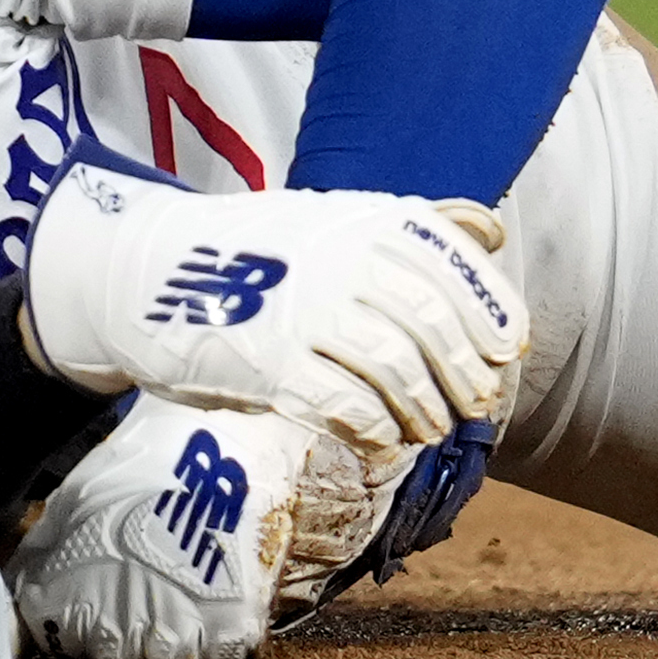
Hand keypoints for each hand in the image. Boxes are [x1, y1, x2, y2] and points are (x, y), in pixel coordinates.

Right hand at [20, 140, 527, 468]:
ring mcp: (305, 310)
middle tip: (478, 405)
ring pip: (396, 369)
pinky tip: (385, 439)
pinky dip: (378, 428)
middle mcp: (339, 257)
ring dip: (426, 407)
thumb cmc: (254, 253)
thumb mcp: (332, 222)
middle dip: (463, 372)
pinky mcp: (271, 362)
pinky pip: (347, 404)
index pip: (450, 266)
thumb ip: (410, 228)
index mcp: (362, 219)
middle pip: (430, 323)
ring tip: (432, 428)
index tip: (507, 352)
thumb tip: (490, 234)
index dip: (489, 314)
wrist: (151, 273)